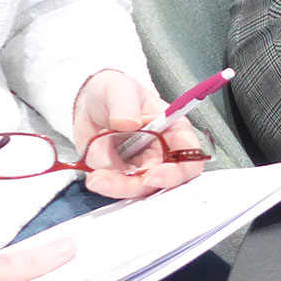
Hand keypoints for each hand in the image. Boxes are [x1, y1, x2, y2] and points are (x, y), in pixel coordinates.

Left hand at [70, 70, 208, 198]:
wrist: (90, 103)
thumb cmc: (116, 92)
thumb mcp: (120, 90)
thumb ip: (125, 105)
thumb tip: (129, 121)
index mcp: (174, 130)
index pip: (189, 157)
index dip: (177, 171)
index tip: (152, 176)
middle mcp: (163, 153)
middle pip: (164, 180)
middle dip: (140, 185)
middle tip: (116, 180)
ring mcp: (143, 167)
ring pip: (140, 188)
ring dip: (119, 188)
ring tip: (97, 178)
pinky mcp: (123, 176)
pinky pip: (119, 189)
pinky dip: (107, 187)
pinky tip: (95, 177)